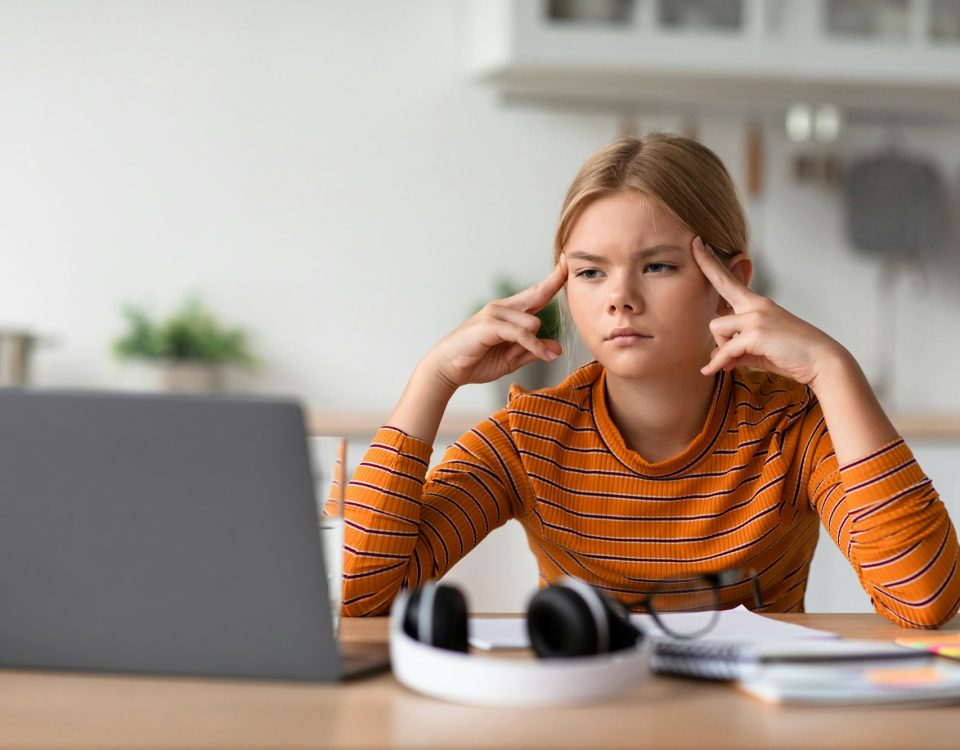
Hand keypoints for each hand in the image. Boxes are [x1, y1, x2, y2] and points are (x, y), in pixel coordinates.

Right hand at [424, 257, 567, 390]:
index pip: (536, 292)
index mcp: (509, 312)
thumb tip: (557, 349)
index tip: (565, 262)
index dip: (553, 278)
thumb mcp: (511, 358)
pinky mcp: (489, 325)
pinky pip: (521, 334)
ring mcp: (494, 314)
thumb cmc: (476, 361)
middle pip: (537, 293)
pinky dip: (534, 346)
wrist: (447, 368)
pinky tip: (543, 355)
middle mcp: (502, 308)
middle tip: (567, 264)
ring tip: (530, 356)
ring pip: (532, 322)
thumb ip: (533, 351)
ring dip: (537, 342)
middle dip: (554, 281)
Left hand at [692, 237, 844, 387]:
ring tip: (737, 358)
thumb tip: (714, 359)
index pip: (731, 280)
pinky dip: (719, 363)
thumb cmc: (792, 355)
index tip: (701, 244)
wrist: (822, 361)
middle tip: (695, 241)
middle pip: (723, 283)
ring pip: (716, 327)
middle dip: (707, 262)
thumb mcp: (759, 350)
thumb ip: (737, 350)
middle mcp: (756, 305)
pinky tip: (712, 370)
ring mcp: (756, 317)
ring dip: (722, 347)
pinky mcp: (756, 333)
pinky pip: (725, 350)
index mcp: (757, 305)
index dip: (714, 263)